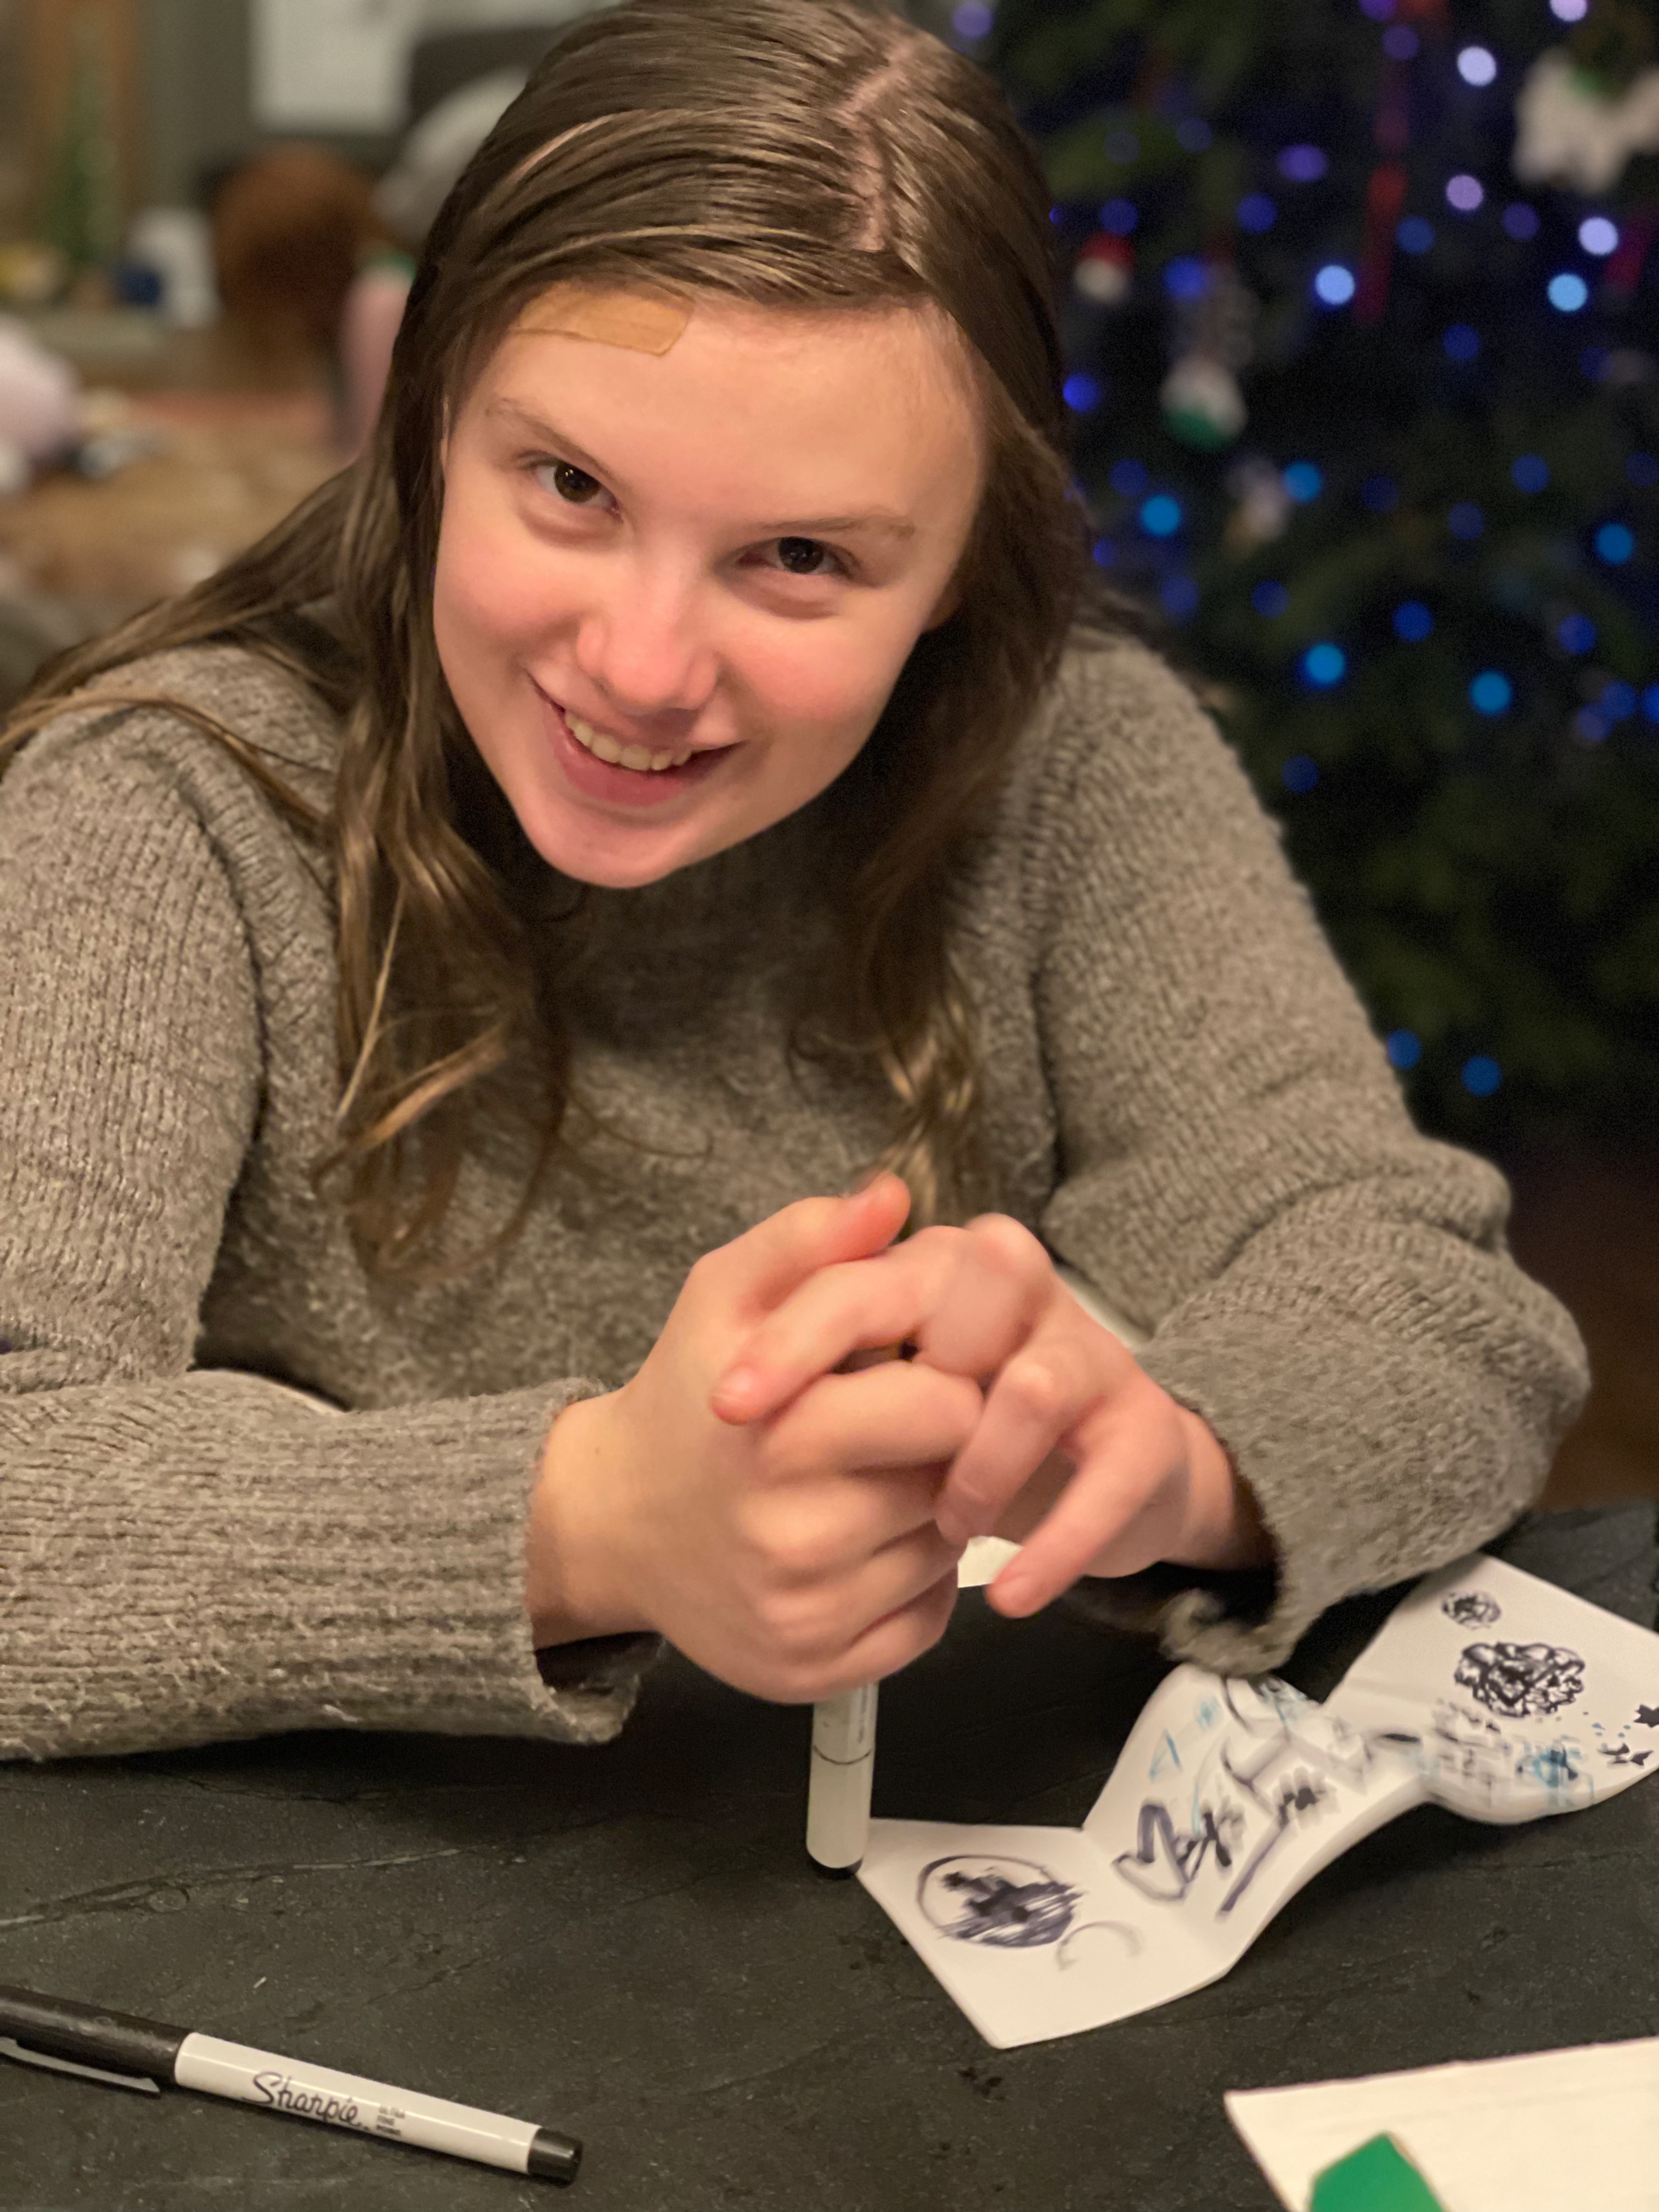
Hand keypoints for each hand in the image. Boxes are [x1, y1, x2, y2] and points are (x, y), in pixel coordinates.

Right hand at [526, 1176, 975, 1701]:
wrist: (612, 1523)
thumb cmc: (684, 1398)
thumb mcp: (723, 1296)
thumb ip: (807, 1239)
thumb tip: (892, 1195)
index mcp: (781, 1435)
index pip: (948, 1406)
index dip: (949, 1378)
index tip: (917, 1370)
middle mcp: (793, 1539)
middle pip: (955, 1484)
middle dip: (943, 1450)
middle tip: (899, 1431)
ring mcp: (805, 1617)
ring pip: (945, 1555)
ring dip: (931, 1516)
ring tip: (871, 1482)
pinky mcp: (815, 1674)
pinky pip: (925, 1625)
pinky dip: (913, 1586)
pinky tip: (863, 1545)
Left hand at [713, 1209, 1267, 1619]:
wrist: (1092, 1470)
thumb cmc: (944, 1418)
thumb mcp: (862, 1370)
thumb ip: (810, 1309)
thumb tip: (790, 1263)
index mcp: (940, 1264)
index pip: (861, 1279)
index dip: (794, 1339)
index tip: (728, 1407)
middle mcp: (1022, 1292)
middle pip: (965, 1301)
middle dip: (901, 1394)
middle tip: (851, 1478)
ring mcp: (1089, 1357)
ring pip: (1033, 1385)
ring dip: (977, 1470)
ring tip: (944, 1529)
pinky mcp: (1142, 1432)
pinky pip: (1109, 1480)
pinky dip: (1057, 1543)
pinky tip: (1012, 1594)